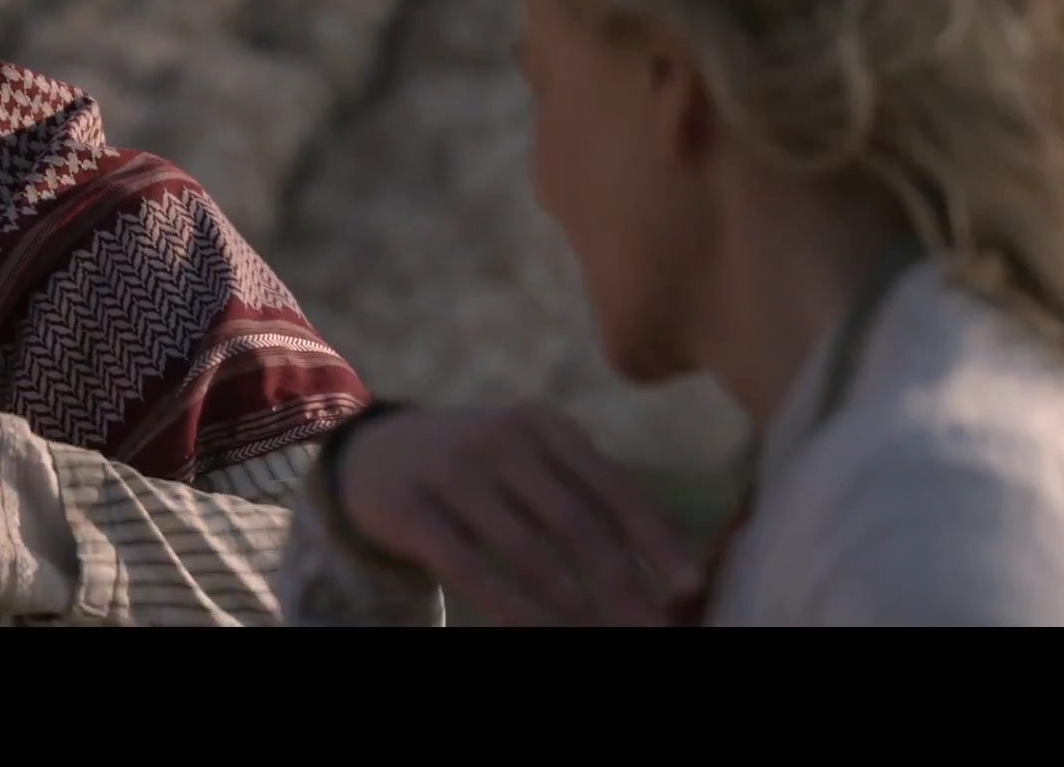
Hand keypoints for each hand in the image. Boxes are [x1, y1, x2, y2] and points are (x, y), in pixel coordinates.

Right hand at [334, 405, 699, 626]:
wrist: (372, 451)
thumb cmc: (479, 470)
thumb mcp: (529, 460)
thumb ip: (585, 496)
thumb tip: (666, 573)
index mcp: (545, 425)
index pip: (613, 486)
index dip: (656, 539)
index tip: (691, 587)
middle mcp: (501, 439)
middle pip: (577, 521)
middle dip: (624, 583)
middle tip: (655, 628)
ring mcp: (451, 470)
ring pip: (527, 551)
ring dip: (574, 606)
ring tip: (602, 638)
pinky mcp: (409, 509)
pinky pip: (469, 568)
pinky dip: (508, 607)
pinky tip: (539, 633)